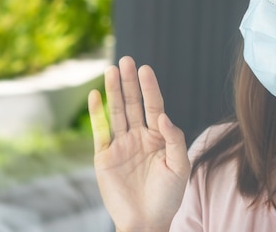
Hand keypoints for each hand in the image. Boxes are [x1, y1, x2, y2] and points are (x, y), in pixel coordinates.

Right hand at [88, 56, 189, 231]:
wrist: (147, 221)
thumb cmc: (168, 196)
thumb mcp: (180, 166)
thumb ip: (173, 139)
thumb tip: (162, 115)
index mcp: (158, 137)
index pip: (153, 106)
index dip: (149, 88)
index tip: (145, 69)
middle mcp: (139, 137)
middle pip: (133, 104)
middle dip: (129, 82)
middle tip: (126, 60)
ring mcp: (121, 145)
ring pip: (116, 112)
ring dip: (113, 91)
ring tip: (111, 70)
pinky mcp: (104, 157)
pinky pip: (100, 131)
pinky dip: (97, 113)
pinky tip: (96, 95)